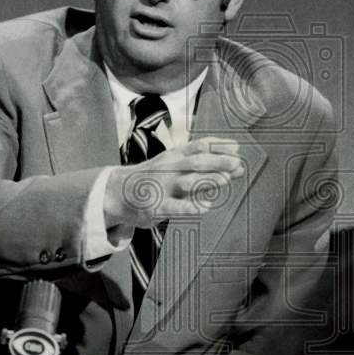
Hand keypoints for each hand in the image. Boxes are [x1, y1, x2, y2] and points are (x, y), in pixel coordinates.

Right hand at [103, 137, 244, 228]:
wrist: (116, 193)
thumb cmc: (152, 179)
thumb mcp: (173, 166)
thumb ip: (201, 168)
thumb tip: (236, 168)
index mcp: (174, 156)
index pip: (199, 146)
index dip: (219, 146)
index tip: (237, 148)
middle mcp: (169, 168)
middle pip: (196, 161)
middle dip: (218, 161)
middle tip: (238, 164)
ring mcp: (162, 188)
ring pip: (187, 181)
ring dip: (207, 180)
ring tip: (225, 180)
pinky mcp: (156, 207)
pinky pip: (175, 207)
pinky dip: (191, 207)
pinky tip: (205, 208)